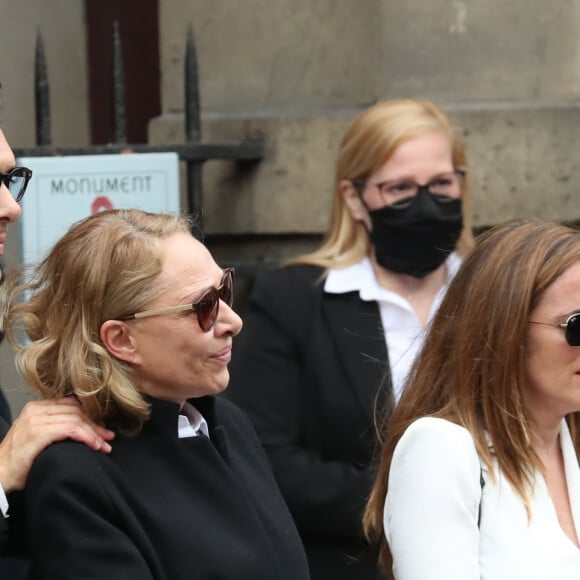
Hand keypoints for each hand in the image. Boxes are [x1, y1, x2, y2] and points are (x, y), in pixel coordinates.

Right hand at [0, 398, 114, 491]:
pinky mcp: (37, 433)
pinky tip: (94, 445)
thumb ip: (56, 426)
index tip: (103, 429)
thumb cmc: (20, 460)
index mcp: (37, 407)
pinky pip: (71, 429)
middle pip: (77, 411)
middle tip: (108, 438)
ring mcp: (36, 420)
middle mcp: (36, 409)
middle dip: (96, 425)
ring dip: (94, 433)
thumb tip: (84, 427)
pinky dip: (86, 436)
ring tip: (104, 446)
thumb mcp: (38, 436)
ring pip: (76, 420)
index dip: (91, 416)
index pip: (72, 405)